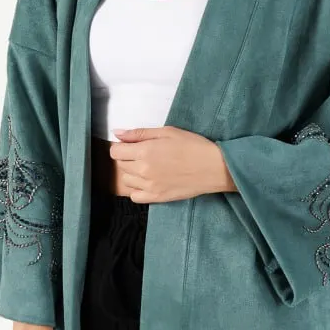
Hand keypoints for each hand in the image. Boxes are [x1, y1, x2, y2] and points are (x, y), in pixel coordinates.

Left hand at [109, 126, 234, 202]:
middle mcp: (143, 170)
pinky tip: (148, 182)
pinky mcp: (157, 198)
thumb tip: (117, 133)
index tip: (131, 145)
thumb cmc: (193, 145)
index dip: (121, 147)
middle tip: (144, 154)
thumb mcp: (167, 132)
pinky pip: (135, 197)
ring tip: (148, 167)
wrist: (214, 167)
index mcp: (145, 151)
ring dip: (132, 173)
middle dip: (128, 158)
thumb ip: (140, 133)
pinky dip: (137, 189)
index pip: (115, 152)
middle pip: (121, 165)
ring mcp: (149, 186)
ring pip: (126, 181)